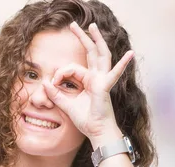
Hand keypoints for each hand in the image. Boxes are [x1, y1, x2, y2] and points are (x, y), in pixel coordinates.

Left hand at [42, 21, 133, 145]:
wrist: (97, 132)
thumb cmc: (86, 121)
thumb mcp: (66, 105)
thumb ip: (56, 94)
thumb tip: (44, 82)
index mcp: (89, 81)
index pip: (72, 68)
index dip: (60, 73)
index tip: (53, 84)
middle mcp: (97, 78)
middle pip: (90, 53)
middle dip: (82, 38)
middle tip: (73, 25)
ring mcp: (103, 80)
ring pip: (100, 55)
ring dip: (96, 39)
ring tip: (92, 26)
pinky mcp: (105, 87)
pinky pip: (114, 73)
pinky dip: (122, 64)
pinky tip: (130, 54)